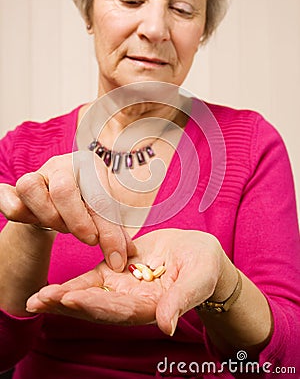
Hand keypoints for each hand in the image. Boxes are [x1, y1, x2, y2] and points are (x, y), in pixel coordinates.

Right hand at [0, 152, 135, 270]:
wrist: (64, 200)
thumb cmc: (88, 205)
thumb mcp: (105, 216)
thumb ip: (114, 236)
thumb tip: (120, 263)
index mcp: (88, 165)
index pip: (96, 195)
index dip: (99, 223)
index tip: (98, 243)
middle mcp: (60, 165)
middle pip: (62, 188)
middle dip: (74, 221)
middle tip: (87, 237)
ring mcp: (36, 175)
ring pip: (30, 187)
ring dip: (47, 215)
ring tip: (62, 226)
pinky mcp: (15, 188)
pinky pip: (6, 196)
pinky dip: (14, 209)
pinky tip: (34, 220)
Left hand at [26, 229, 235, 334]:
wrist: (199, 253)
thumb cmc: (205, 266)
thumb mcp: (198, 278)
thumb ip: (181, 300)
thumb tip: (166, 326)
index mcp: (151, 306)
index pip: (120, 310)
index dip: (96, 305)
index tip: (71, 299)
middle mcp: (132, 301)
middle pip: (97, 307)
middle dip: (69, 304)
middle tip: (41, 300)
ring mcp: (123, 287)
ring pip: (90, 295)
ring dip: (63, 297)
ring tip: (37, 298)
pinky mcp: (118, 271)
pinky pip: (94, 278)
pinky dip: (74, 284)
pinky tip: (51, 289)